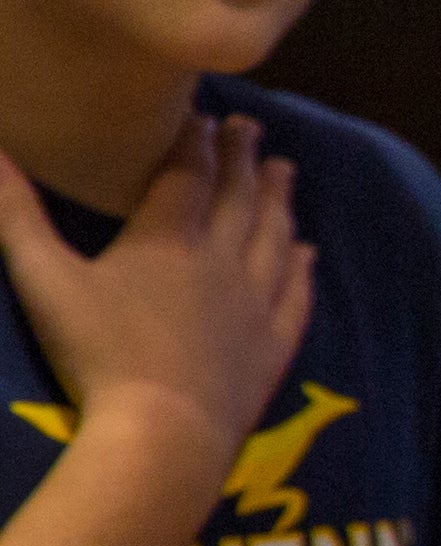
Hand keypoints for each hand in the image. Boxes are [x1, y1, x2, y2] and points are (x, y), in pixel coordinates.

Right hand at [0, 116, 306, 472]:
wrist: (164, 430)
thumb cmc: (98, 353)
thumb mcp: (44, 278)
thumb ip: (15, 214)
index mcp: (170, 238)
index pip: (189, 175)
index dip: (194, 142)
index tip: (205, 115)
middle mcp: (224, 259)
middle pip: (240, 197)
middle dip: (243, 157)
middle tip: (252, 127)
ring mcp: (256, 303)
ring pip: (276, 237)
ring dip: (280, 200)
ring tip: (285, 171)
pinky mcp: (274, 345)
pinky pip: (296, 295)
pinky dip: (302, 269)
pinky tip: (307, 254)